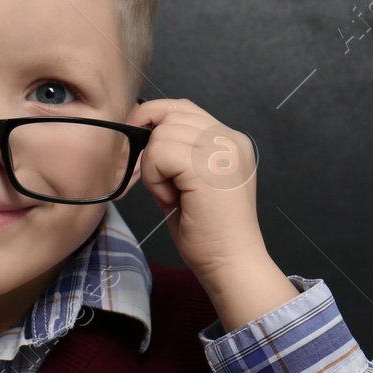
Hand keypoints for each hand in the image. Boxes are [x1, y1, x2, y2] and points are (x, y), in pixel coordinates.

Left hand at [125, 98, 267, 282]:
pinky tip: (170, 200)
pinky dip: (155, 177)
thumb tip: (141, 135)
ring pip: (162, 133)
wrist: (229, 264)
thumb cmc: (208, 233)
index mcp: (230, 141)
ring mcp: (223, 150)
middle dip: (152, 148)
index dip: (154, 121)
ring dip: (154, 167)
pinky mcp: (209, 166)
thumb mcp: (190, 182)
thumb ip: (175, 153)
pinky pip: (160, 153)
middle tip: (160, 185)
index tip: (141, 151)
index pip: (183, 108)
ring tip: (171, 195)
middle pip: (170, 114)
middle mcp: (231, 139)